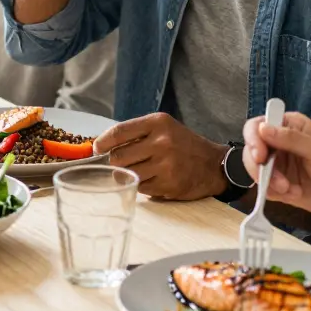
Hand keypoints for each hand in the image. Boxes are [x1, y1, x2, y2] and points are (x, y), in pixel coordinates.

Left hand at [94, 113, 226, 199]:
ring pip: (127, 174)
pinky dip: (142, 185)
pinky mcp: (168, 184)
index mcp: (158, 123)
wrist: (214, 165)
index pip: (118, 132)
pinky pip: (140, 187)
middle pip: (118, 157)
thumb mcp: (163, 128)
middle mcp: (162, 142)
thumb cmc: (183, 145)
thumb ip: (136, 134)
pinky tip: (153, 178)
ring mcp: (165, 164)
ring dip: (127, 175)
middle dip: (115, 162)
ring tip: (139, 170)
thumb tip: (101, 145)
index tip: (96, 149)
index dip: (102, 143)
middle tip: (121, 163)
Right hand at [241, 112, 310, 218]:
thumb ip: (291, 139)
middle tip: (276, 180)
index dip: (253, 138)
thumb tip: (262, 128)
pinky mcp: (278, 184)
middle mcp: (279, 144)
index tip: (259, 155)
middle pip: (251, 150)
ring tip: (288, 189)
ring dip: (269, 182)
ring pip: (255, 170)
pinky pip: (264, 188)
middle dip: (259, 167)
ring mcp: (278, 165)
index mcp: (289, 127)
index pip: (258, 125)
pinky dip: (275, 193)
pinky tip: (295, 193)